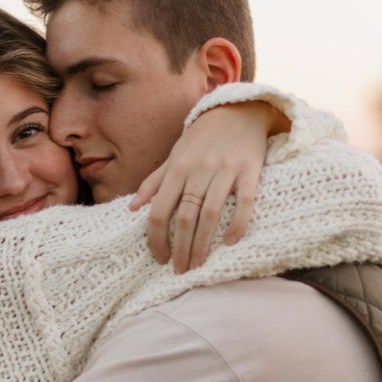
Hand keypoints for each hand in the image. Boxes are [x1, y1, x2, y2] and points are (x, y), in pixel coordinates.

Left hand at [129, 101, 289, 273]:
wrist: (238, 111)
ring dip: (202, 244)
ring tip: (198, 265)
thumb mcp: (174, 156)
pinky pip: (244, 201)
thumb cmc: (201, 139)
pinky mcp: (250, 170)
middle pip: (184, 217)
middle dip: (180, 248)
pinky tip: (230, 242)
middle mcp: (198, 170)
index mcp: (177, 169)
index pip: (158, 210)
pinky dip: (237, 223)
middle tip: (180, 270)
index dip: (156, 238)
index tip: (159, 258)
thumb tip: (132, 209)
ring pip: (210, 214)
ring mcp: (225, 170)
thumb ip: (154, 182)